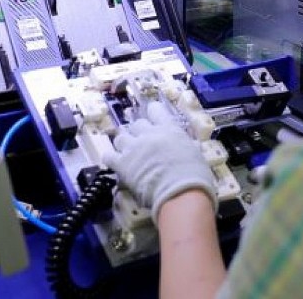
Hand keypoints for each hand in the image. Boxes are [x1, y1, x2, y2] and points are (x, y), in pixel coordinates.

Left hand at [103, 101, 216, 223]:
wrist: (179, 192)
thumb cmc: (194, 175)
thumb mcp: (194, 153)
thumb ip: (183, 145)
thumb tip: (182, 146)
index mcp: (168, 129)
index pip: (155, 110)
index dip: (153, 113)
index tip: (152, 118)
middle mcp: (148, 133)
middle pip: (136, 124)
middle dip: (138, 132)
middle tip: (142, 143)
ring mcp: (133, 147)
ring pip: (120, 137)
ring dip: (124, 144)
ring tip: (128, 154)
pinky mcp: (121, 163)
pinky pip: (108, 156)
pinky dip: (111, 158)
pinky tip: (115, 164)